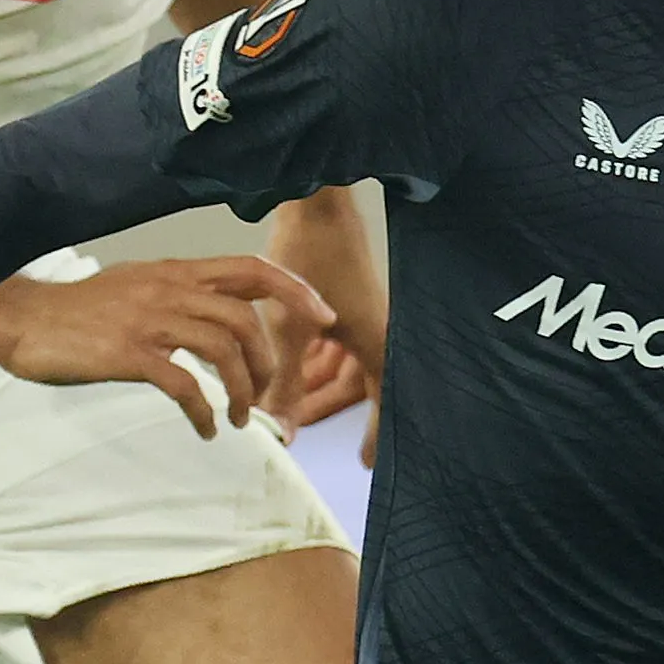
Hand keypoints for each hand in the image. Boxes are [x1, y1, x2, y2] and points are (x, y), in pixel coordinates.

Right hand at [0, 256, 331, 439]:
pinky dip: (204, 411)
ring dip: (242, 391)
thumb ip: (175, 296)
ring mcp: (149, 319)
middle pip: (247, 318)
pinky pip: (184, 385)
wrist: (19, 318)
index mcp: (174, 272)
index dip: (295, 290)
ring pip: (224, 349)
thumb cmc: (74, 312)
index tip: (322, 318)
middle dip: (269, 362)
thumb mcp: (134, 289)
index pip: (251, 269)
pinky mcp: (128, 353)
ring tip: (237, 418)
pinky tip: (205, 429)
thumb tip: (213, 319)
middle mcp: (169, 289)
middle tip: (263, 396)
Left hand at [257, 191, 385, 460]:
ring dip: (314, 382)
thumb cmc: (311, 256)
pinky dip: (314, 357)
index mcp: (377, 342)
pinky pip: (336, 343)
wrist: (315, 198)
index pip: (384, 403)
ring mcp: (362, 315)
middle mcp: (377, 331)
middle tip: (292, 428)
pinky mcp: (347, 299)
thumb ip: (285, 383)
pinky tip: (288, 363)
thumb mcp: (290, 328)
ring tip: (281, 399)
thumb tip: (278, 430)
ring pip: (342, 365)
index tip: (366, 464)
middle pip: (357, 387)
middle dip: (324, 407)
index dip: (376, 435)